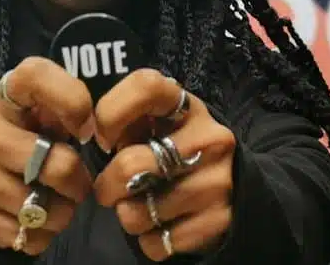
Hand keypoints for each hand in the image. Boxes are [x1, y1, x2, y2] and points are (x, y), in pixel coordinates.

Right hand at [0, 57, 95, 255]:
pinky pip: (28, 237)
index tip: (85, 129)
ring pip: (45, 210)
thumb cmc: (24, 130)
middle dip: (78, 180)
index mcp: (1, 96)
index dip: (74, 102)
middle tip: (76, 181)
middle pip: (58, 166)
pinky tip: (34, 216)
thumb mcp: (40, 107)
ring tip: (54, 199)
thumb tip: (90, 131)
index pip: (36, 76)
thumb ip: (66, 105)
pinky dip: (41, 234)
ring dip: (61, 212)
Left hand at [93, 69, 235, 261]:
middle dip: (106, 185)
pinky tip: (161, 224)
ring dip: (127, 215)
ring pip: (136, 213)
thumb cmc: (178, 147)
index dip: (110, 113)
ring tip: (141, 204)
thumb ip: (129, 121)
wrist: (237, 186)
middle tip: (110, 188)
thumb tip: (92, 136)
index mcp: (188, 106)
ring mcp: (217, 182)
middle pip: (129, 166)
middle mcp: (209, 139)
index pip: (145, 86)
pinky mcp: (219, 221)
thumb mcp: (160, 123)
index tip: (104, 138)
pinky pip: (155, 242)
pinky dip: (148, 240)